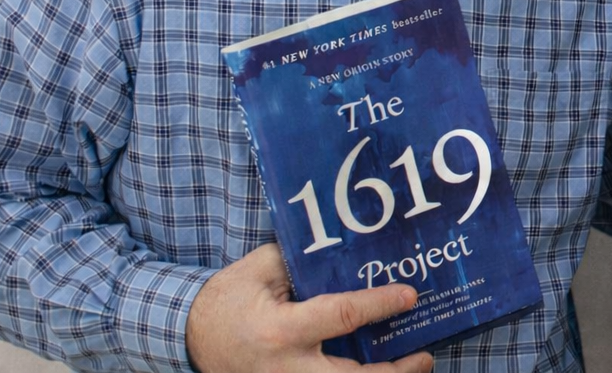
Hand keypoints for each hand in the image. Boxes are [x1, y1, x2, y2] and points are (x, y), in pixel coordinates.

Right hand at [186, 244, 433, 372]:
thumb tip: (345, 249)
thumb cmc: (227, 300)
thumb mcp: (260, 270)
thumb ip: (299, 261)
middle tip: (424, 356)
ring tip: (415, 367)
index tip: (409, 296)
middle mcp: (286, 368)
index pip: (341, 316)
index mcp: (281, 330)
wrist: (187, 338)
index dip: (379, 305)